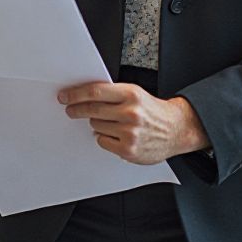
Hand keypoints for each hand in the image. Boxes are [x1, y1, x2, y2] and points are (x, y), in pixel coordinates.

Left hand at [57, 82, 208, 164]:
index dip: (76, 94)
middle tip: (70, 110)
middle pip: (92, 109)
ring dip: (97, 124)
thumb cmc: (151, 110)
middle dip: (77, 109)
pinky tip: (116, 135)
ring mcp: (130, 132)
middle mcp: (130, 112)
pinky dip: (104, 138)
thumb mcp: (135, 94)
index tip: (64, 96)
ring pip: (96, 126)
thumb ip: (112, 94)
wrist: (176, 129)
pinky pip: (102, 141)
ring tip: (112, 122)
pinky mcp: (129, 149)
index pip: (95, 92)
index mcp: (131, 94)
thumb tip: (82, 95)